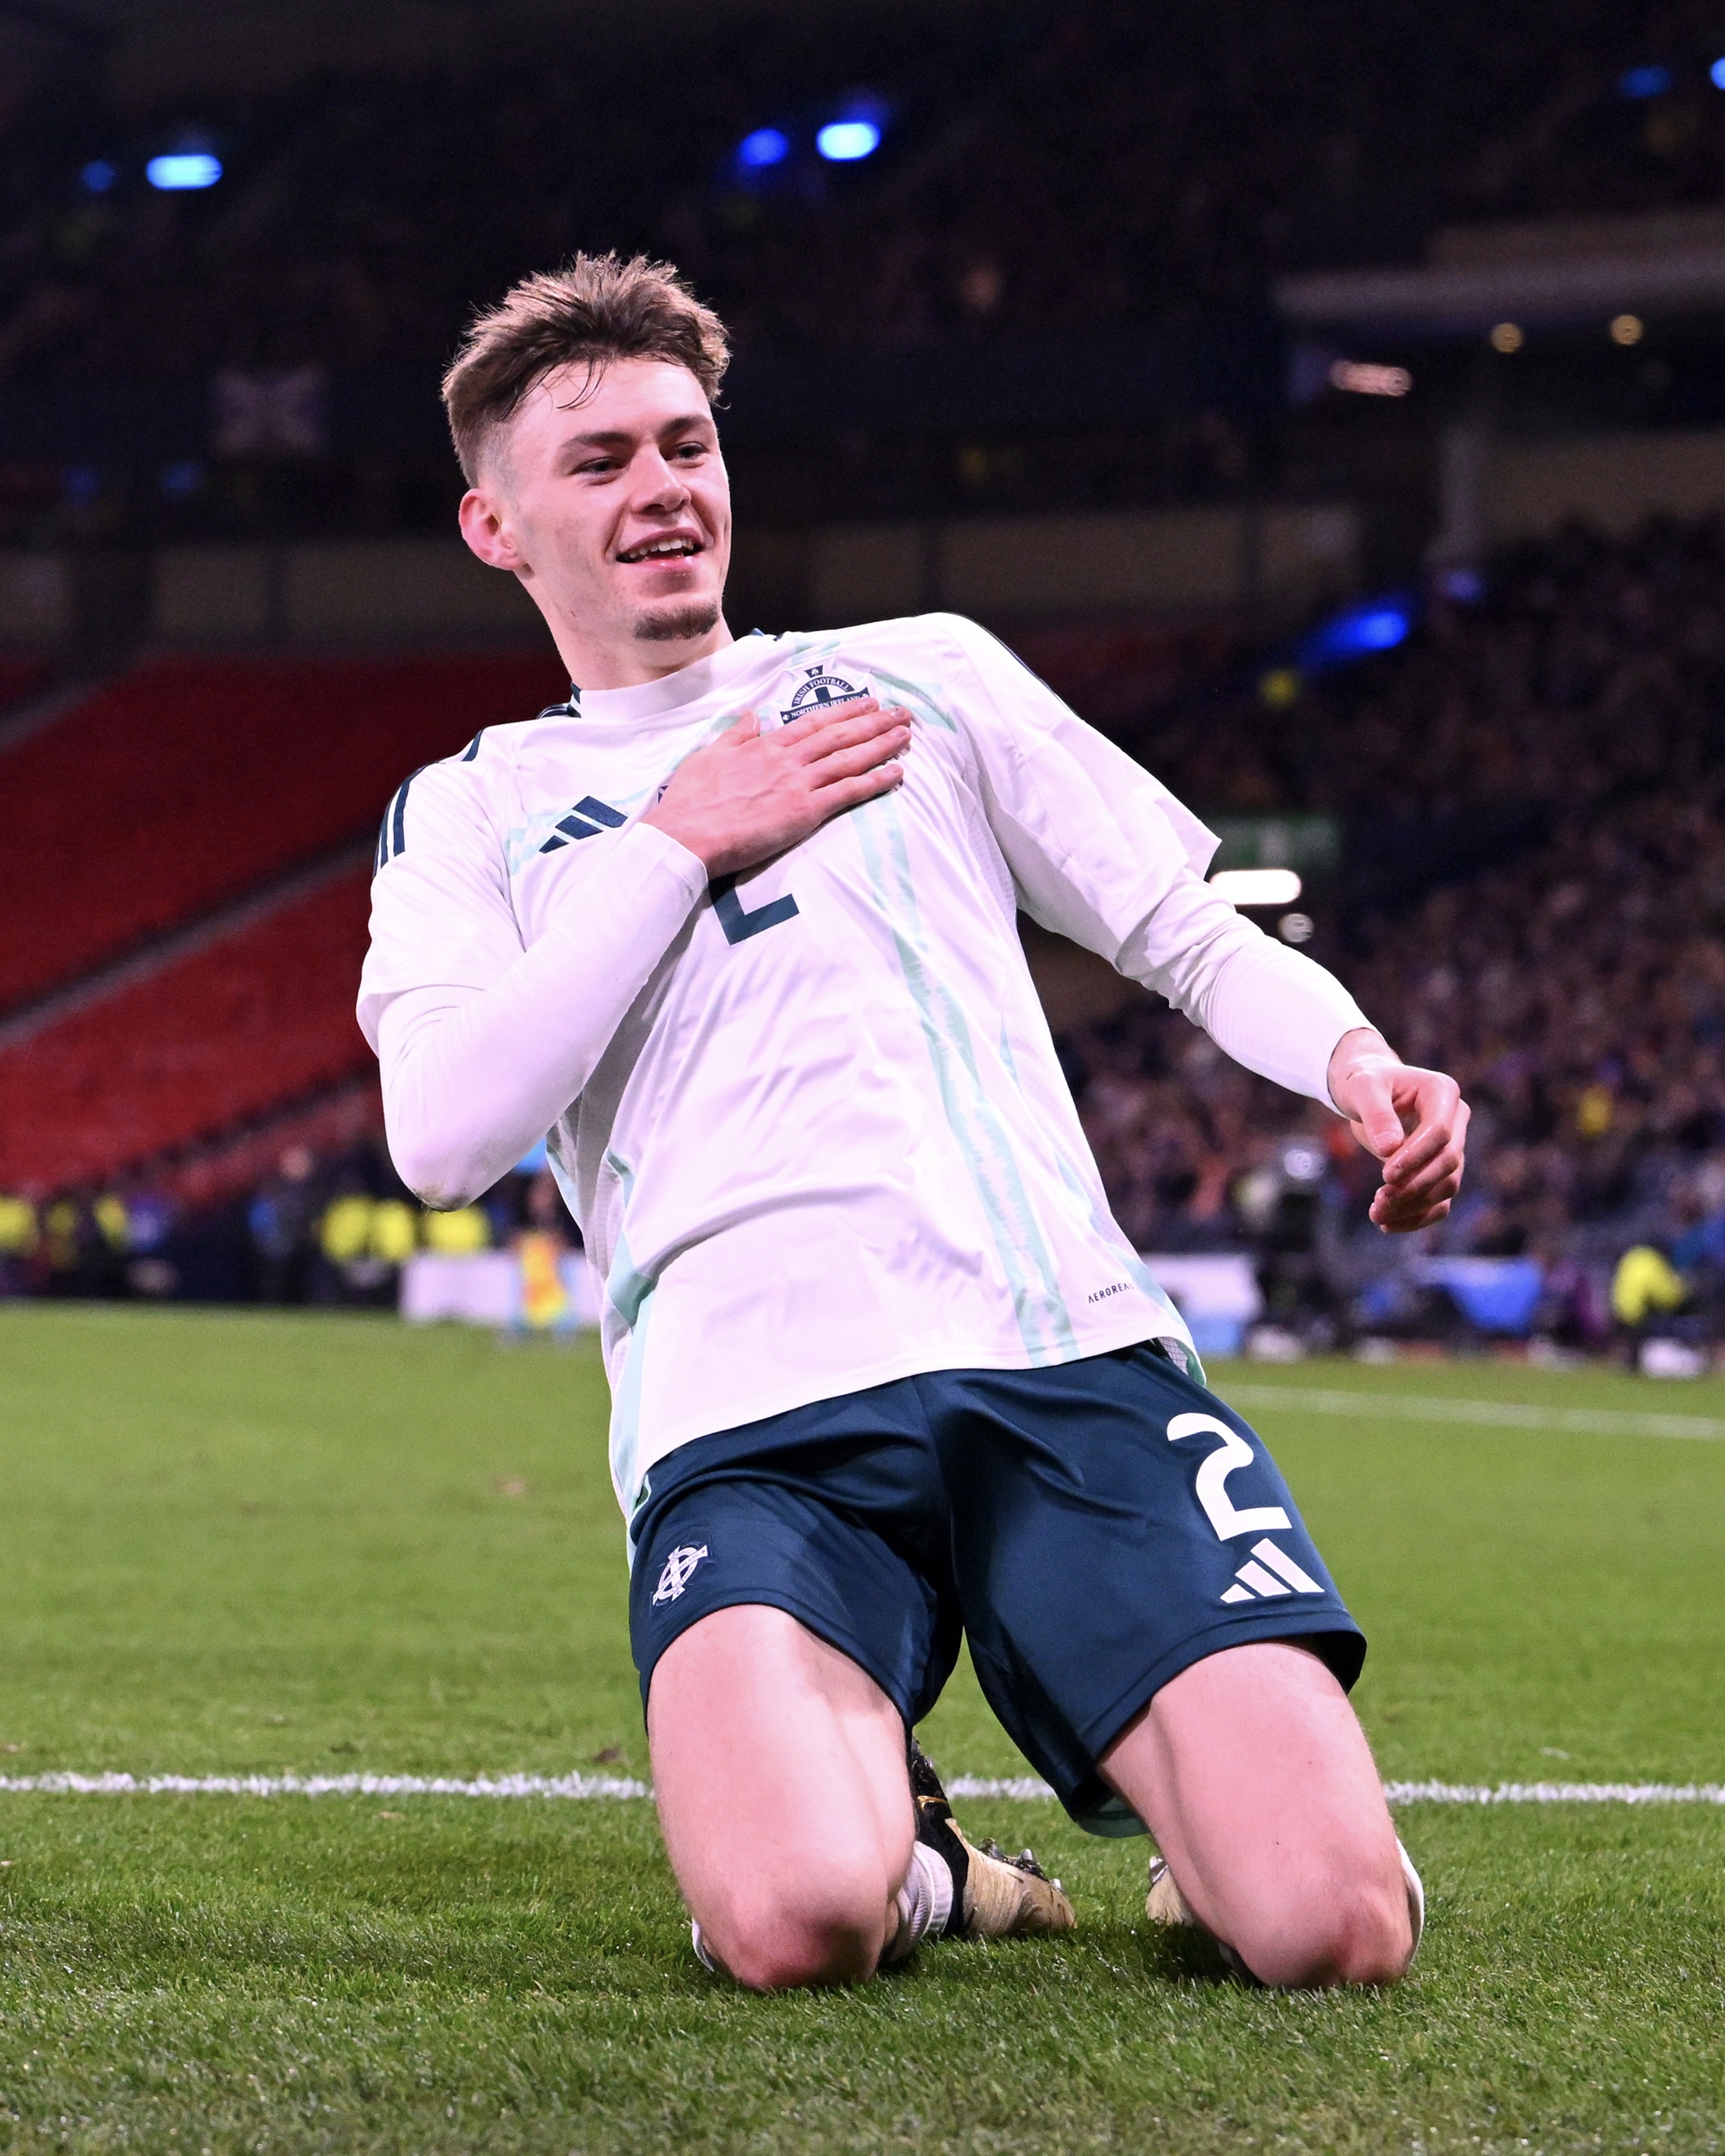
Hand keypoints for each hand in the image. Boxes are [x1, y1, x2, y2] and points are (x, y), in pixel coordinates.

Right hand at [643, 697, 909, 877]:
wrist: (688, 832)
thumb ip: (735, 735)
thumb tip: (752, 717)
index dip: (844, 711)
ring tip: (906, 735)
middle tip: (901, 713)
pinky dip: (875, 780)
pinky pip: (848, 792)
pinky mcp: (805, 811)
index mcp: (765, 745)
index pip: (813, 723)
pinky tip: (897, 773)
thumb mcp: (709, 755)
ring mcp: (799, 783)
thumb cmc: (692, 799)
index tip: (867, 702)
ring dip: (881, 745)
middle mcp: (788, 759)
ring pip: (849, 758)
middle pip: (839, 735)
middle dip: (873, 722)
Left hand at [1327, 1027, 1469, 1233]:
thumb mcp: (1362, 1089)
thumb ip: (1376, 1114)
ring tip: (1377, 1214)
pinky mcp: (1441, 1169)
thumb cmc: (1365, 1083)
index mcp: (1442, 1092)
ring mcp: (1452, 1145)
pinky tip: (1388, 1224)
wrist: (1367, 1091)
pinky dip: (1418, 1216)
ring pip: (1447, 1186)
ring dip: (1415, 1206)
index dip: (1416, 1157)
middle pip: (1448, 1162)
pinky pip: (1440, 1200)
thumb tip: (1389, 1150)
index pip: (1441, 1132)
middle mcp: (1456, 1119)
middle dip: (1414, 1186)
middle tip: (1378, 1202)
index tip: (1386, 1176)